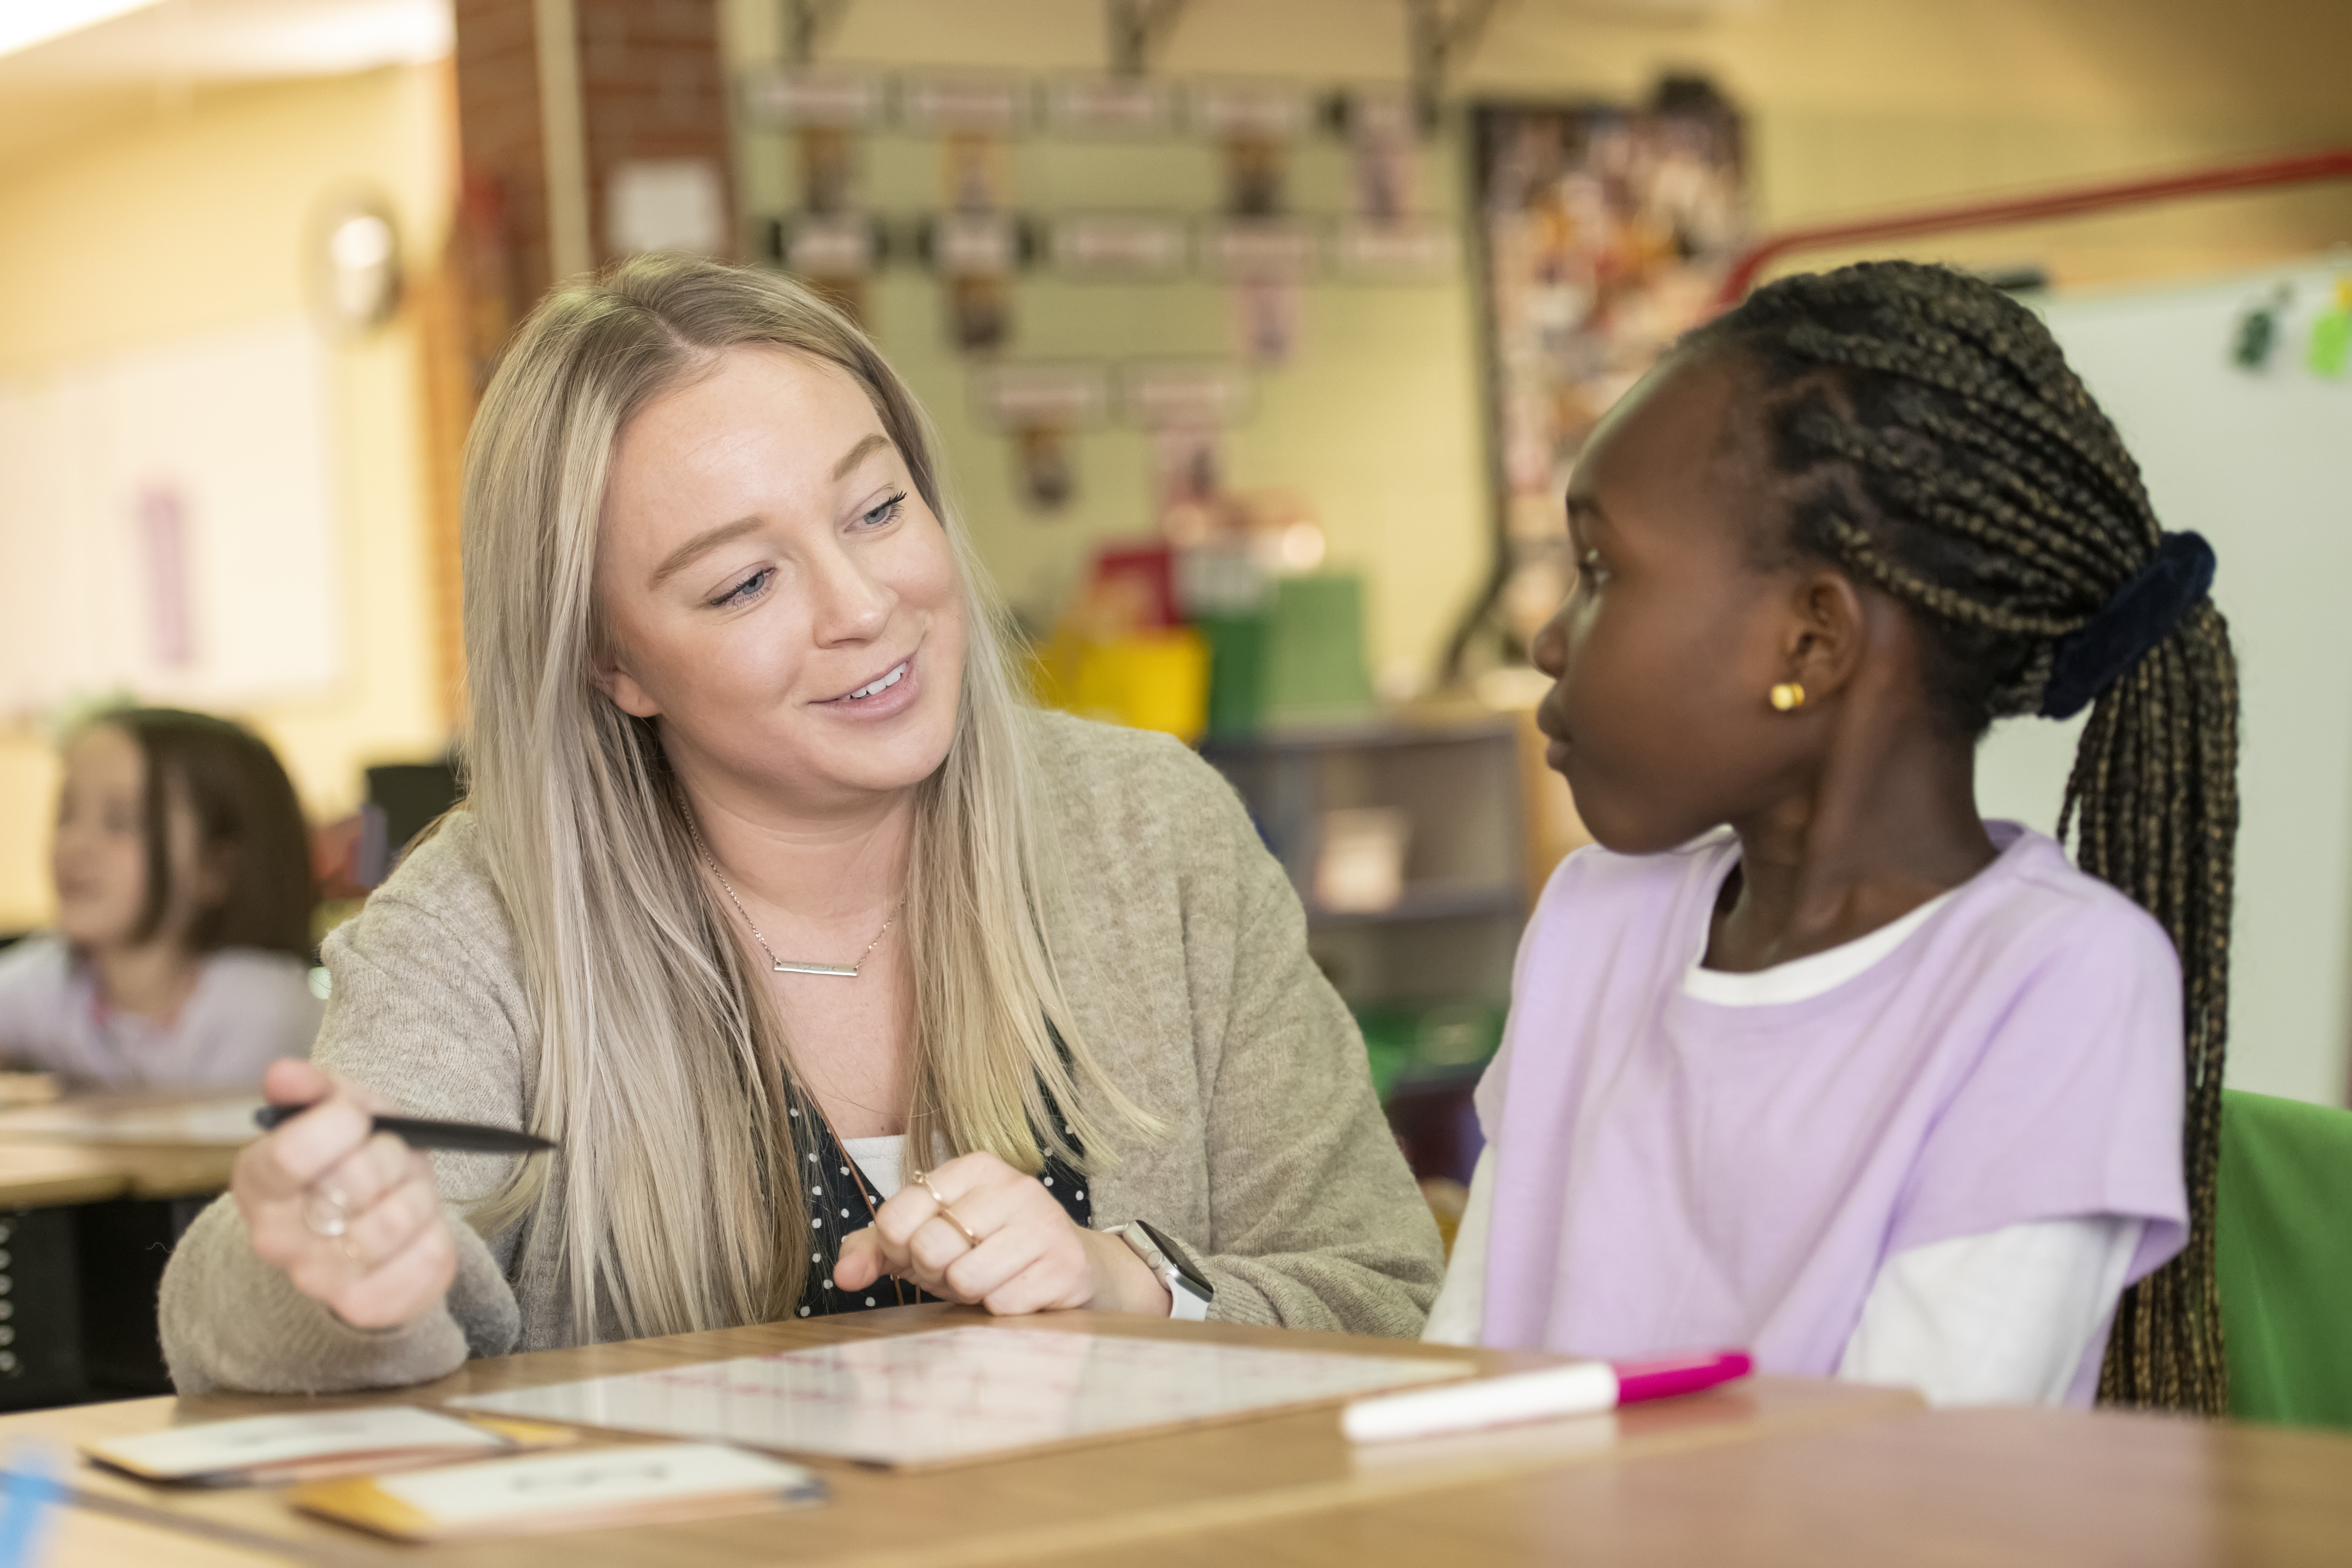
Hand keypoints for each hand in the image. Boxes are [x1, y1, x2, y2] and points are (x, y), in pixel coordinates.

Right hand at [231, 1059, 457, 1330]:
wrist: (375, 1223)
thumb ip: (312, 1088)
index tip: (356, 1118)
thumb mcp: (340, 1109)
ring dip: (417, 1193)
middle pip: (355, 1181)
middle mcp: (276, 1239)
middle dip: (390, 1155)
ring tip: (404, 1191)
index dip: (340, 1124)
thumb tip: (282, 1072)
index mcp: (258, 1184)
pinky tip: (416, 1229)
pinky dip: (436, 1233)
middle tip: (388, 1157)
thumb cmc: (355, 1157)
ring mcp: (318, 1280)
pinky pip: (426, 1257)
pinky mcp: (365, 1305)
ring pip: (398, 1218)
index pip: (290, 1154)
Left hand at [832, 1151, 1170, 1317]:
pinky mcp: (1065, 1266)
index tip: (925, 1252)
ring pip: (967, 1277)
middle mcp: (1013, 1186)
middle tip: (960, 1271)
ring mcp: (1044, 1224)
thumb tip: (842, 1277)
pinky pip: (1003, 1303)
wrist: (1068, 1270)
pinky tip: (1017, 1294)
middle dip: (937, 1274)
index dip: (901, 1250)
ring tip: (988, 1281)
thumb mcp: (926, 1240)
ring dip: (970, 1294)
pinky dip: (1000, 1310)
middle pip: (931, 1246)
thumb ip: (875, 1249)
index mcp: (974, 1168)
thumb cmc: (986, 1252)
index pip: (898, 1216)